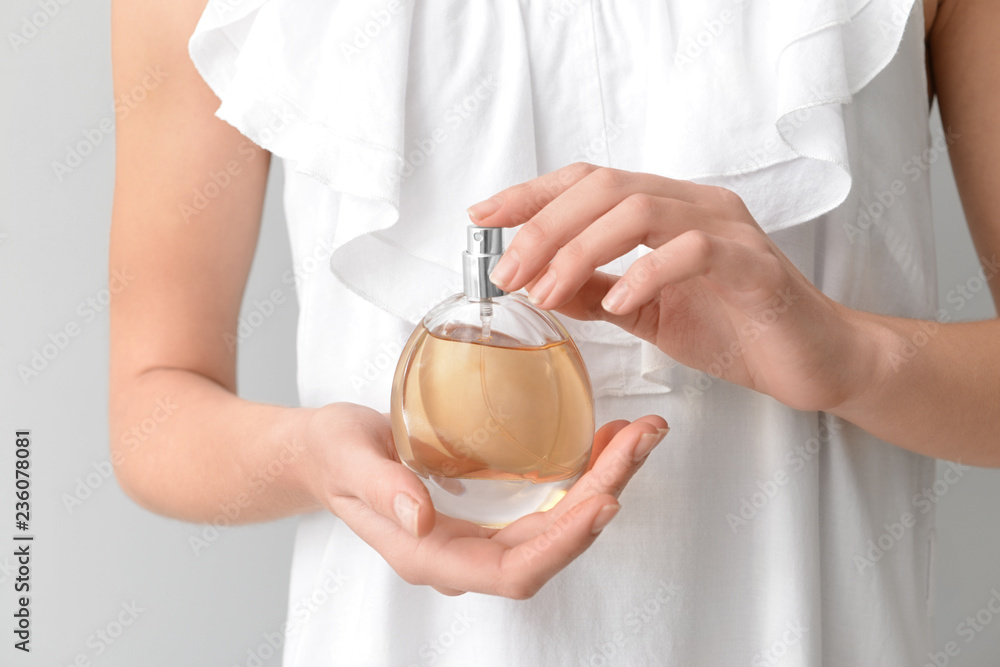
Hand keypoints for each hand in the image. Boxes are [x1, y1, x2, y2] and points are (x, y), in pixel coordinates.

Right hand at [300, 402, 667, 597]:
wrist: (322, 453)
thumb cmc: (331, 455)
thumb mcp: (348, 458)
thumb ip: (382, 488)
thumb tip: (421, 520)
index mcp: (429, 554)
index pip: (511, 571)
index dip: (562, 544)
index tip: (601, 503)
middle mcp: (463, 553)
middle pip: (550, 545)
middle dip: (602, 496)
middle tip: (638, 442)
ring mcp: (479, 535)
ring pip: (557, 525)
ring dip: (603, 484)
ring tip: (636, 438)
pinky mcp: (490, 509)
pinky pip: (548, 503)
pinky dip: (583, 475)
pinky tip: (603, 443)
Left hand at [470, 163, 876, 411]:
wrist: (813, 360)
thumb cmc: (734, 328)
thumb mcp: (646, 313)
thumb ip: (596, 292)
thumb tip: (537, 284)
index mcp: (666, 210)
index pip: (588, 181)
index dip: (531, 194)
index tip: (482, 217)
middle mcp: (694, 205)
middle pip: (603, 188)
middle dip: (542, 226)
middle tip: (506, 272)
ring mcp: (727, 230)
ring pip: (639, 210)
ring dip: (579, 251)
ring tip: (546, 292)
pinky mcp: (753, 265)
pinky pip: (691, 252)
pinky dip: (643, 274)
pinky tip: (616, 303)